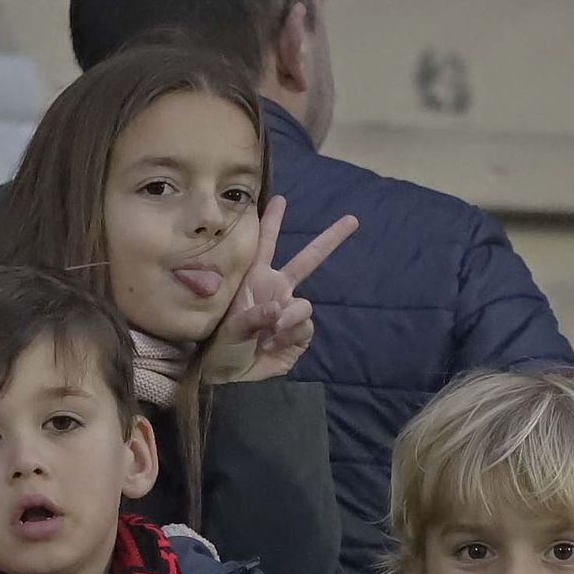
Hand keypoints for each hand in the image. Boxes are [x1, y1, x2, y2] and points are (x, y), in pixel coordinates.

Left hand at [202, 194, 357, 382]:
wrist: (228, 374)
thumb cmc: (220, 344)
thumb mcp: (229, 328)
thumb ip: (253, 316)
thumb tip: (279, 310)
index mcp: (255, 279)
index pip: (266, 245)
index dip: (273, 222)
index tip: (280, 199)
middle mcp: (276, 290)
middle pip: (308, 260)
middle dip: (330, 240)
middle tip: (352, 220)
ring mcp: (289, 312)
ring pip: (304, 305)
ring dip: (289, 318)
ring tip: (270, 331)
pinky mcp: (298, 335)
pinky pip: (304, 329)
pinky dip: (290, 337)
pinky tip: (272, 345)